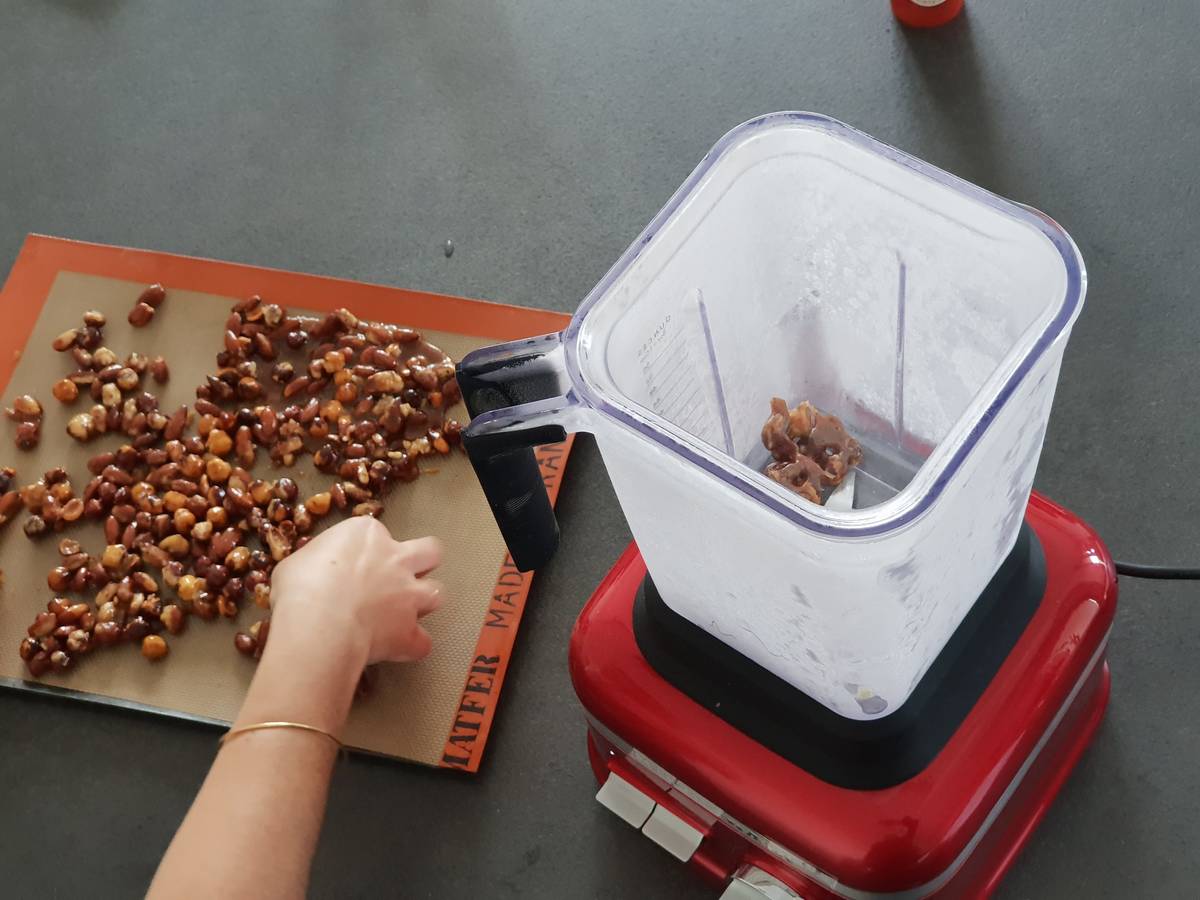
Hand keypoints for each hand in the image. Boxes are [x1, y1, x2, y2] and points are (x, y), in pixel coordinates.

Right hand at [268, 517, 444, 667]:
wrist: (319, 623)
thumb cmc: (299, 588)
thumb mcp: (295, 564)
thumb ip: (314, 564)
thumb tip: (311, 574)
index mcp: (366, 535)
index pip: (376, 535)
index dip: (368, 551)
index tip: (353, 565)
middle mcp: (396, 559)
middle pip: (429, 552)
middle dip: (422, 563)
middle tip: (401, 577)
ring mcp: (408, 594)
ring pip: (437, 592)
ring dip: (424, 603)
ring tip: (404, 614)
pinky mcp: (409, 630)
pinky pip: (423, 641)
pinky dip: (413, 646)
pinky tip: (400, 650)